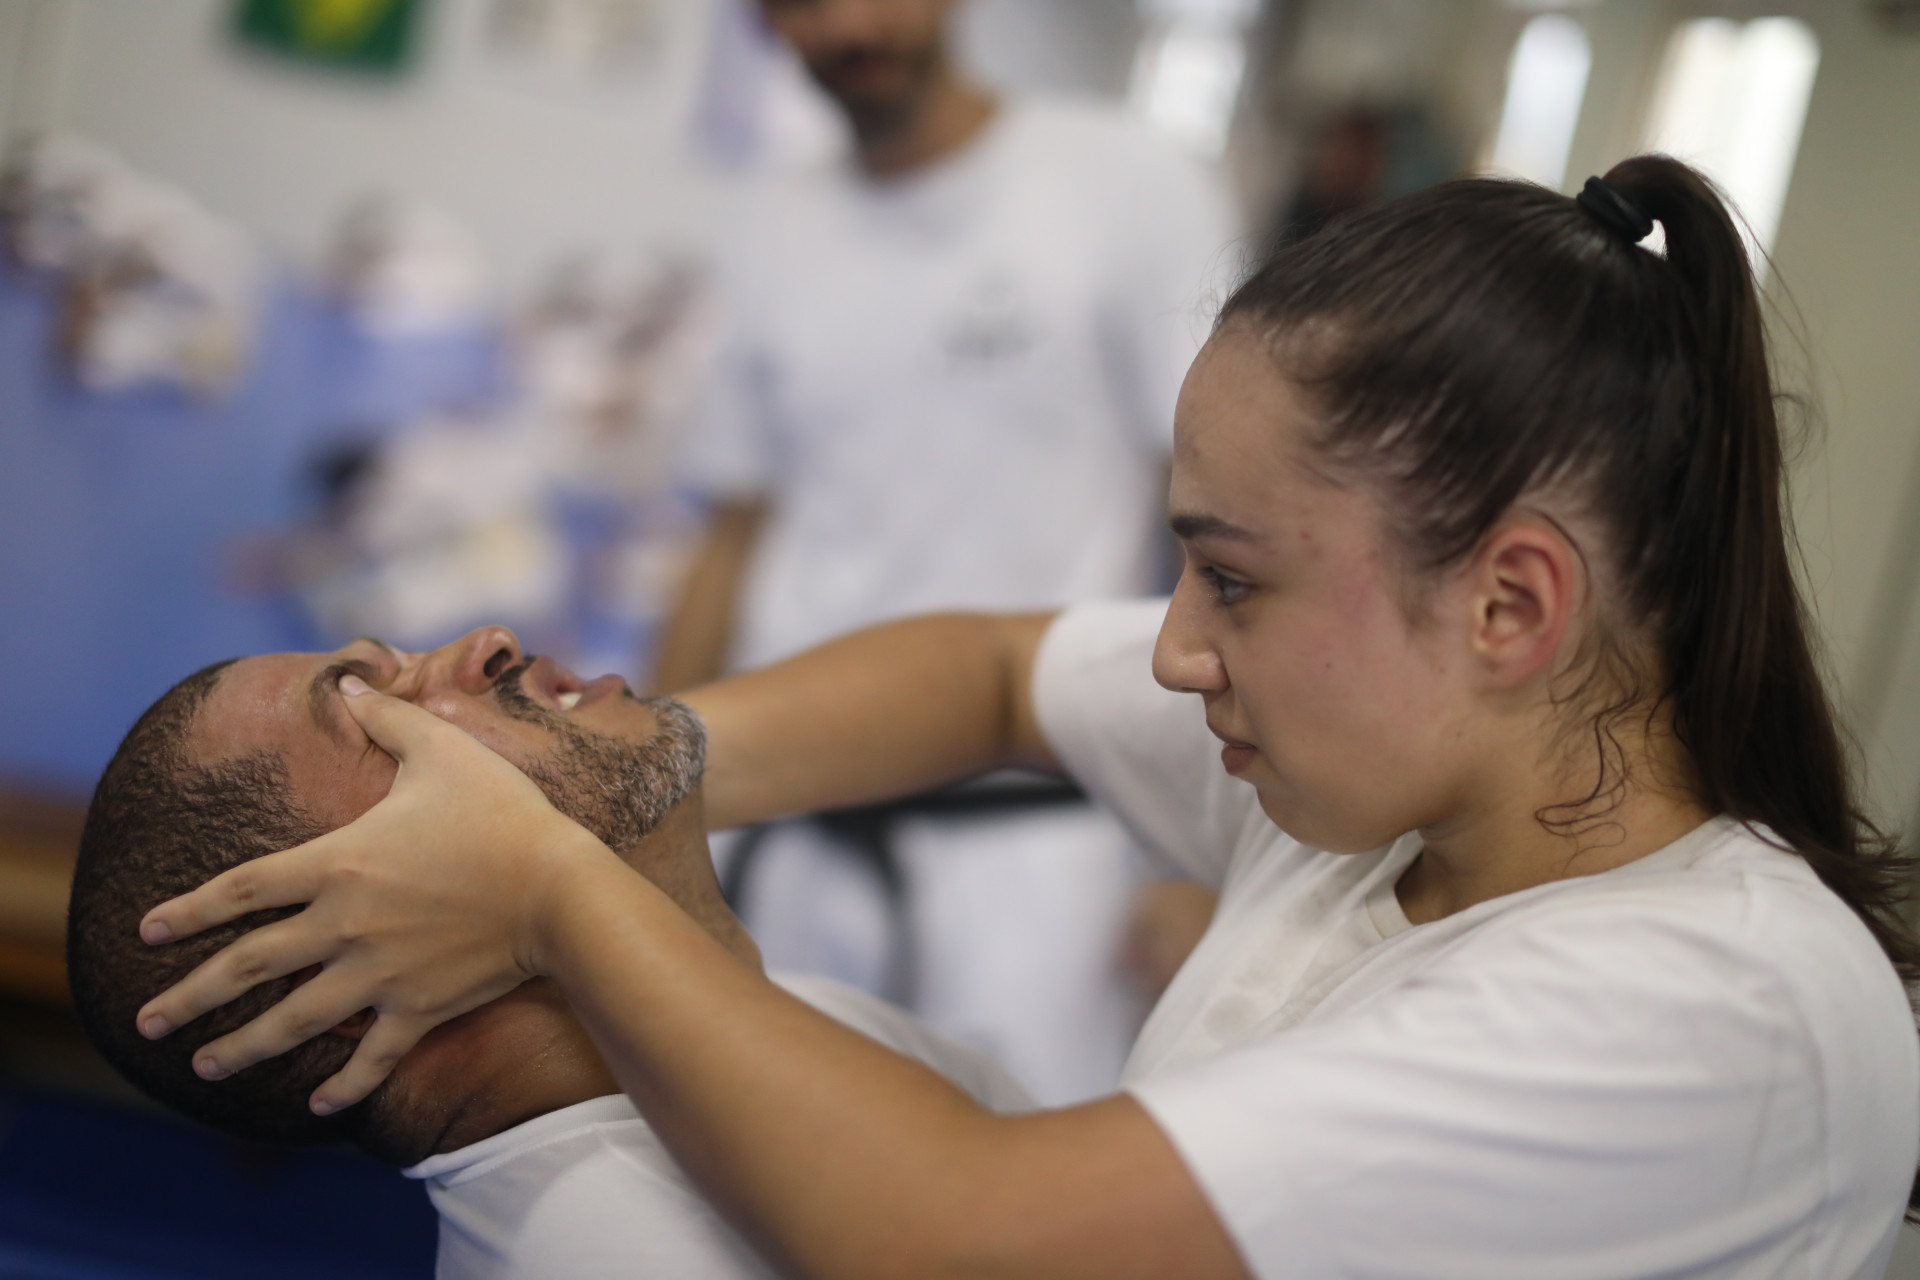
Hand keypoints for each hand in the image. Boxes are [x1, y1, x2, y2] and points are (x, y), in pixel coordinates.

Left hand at [135, 678, 624, 1113]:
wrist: (561, 890)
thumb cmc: (504, 814)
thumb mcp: (444, 750)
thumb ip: (391, 718)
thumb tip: (352, 682)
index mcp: (340, 863)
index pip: (244, 889)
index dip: (191, 910)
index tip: (148, 932)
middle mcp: (345, 925)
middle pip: (249, 966)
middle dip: (190, 997)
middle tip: (145, 1023)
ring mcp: (379, 974)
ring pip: (295, 1021)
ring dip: (243, 1047)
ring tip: (204, 1067)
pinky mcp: (419, 1008)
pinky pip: (372, 1057)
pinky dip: (345, 1086)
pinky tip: (317, 1106)